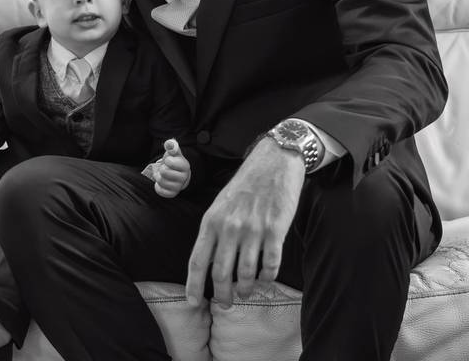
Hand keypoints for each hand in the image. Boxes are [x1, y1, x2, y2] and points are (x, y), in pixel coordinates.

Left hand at [154, 139, 191, 197]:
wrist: (177, 174)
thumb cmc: (174, 161)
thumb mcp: (173, 153)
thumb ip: (171, 146)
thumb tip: (169, 144)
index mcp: (185, 166)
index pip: (170, 162)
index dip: (166, 160)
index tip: (168, 161)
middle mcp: (183, 177)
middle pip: (164, 172)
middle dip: (162, 168)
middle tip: (165, 168)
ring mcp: (178, 187)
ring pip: (161, 181)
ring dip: (158, 176)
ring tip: (163, 174)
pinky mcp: (172, 194)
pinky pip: (160, 190)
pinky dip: (158, 185)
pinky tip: (162, 182)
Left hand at [185, 137, 303, 307]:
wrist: (274, 161)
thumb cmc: (245, 185)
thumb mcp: (220, 204)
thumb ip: (214, 231)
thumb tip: (209, 262)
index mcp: (212, 221)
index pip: (198, 261)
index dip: (194, 286)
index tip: (193, 303)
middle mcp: (230, 227)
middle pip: (221, 274)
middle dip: (221, 296)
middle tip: (224, 305)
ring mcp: (253, 229)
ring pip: (245, 274)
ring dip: (245, 290)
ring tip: (245, 294)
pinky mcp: (275, 230)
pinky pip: (270, 264)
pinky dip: (267, 277)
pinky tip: (265, 279)